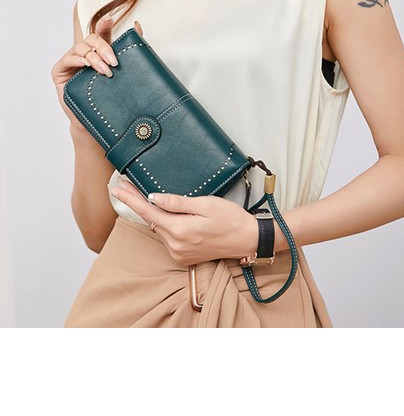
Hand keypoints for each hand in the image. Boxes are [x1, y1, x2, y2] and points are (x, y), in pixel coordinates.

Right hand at [51, 14, 143, 133]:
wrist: (95, 124)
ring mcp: (72, 62)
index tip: (111, 20)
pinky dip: (77, 60)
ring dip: (94, 58)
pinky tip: (86, 65)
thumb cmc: (108, 100)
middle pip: (92, 39)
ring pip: (81, 49)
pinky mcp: (60, 71)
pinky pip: (67, 60)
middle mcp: (85, 55)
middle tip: (114, 61)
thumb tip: (138, 26)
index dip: (105, 25)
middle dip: (104, 48)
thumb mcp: (122, 74)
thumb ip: (129, 51)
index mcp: (99, 53)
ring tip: (105, 71)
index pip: (102, 33)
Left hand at [109, 178, 258, 265]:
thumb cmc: (231, 218)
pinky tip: (167, 214)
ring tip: (146, 196)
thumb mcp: (205, 204)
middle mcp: (176, 245)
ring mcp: (179, 253)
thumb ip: (177, 203)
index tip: (115, 188)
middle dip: (138, 203)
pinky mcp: (183, 257)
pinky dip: (164, 225)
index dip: (130, 199)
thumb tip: (153, 198)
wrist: (248, 240)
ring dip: (153, 214)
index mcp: (180, 230)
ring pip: (159, 229)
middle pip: (150, 220)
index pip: (147, 212)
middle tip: (124, 185)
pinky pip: (167, 237)